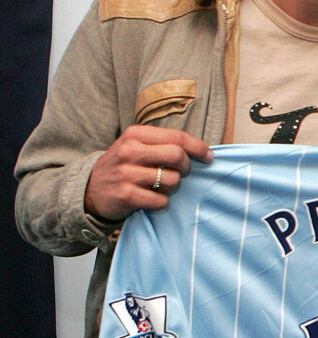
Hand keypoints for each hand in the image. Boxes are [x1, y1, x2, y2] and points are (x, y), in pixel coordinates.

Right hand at [83, 126, 212, 220]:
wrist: (89, 190)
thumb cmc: (123, 166)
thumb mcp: (136, 146)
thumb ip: (162, 144)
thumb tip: (201, 151)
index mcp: (135, 134)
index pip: (177, 137)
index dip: (198, 148)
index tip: (208, 157)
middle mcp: (130, 151)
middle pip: (178, 156)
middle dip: (186, 167)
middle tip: (181, 173)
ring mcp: (127, 173)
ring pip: (172, 180)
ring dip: (172, 187)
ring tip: (158, 187)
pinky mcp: (126, 195)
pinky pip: (161, 201)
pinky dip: (161, 202)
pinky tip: (150, 199)